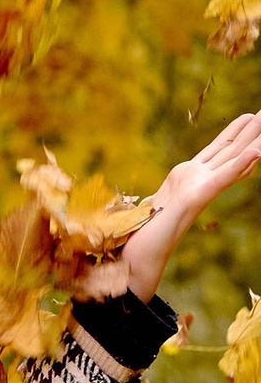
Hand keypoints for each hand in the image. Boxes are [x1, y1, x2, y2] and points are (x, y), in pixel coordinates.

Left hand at [83, 111, 260, 302]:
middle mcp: (195, 182)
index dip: (232, 135)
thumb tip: (147, 201)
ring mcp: (198, 190)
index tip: (247, 118)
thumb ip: (153, 202)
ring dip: (253, 139)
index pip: (215, 153)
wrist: (134, 263)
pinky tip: (257, 152)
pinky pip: (221, 178)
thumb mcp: (146, 209)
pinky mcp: (196, 199)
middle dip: (249, 131)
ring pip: (231, 158)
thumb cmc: (136, 239)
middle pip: (227, 150)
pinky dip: (239, 165)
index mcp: (184, 181)